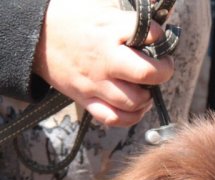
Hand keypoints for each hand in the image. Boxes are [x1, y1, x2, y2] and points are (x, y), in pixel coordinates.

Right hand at [33, 0, 174, 126]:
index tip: (158, 38)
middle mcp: (105, 60)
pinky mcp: (86, 100)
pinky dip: (130, 117)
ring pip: (133, 101)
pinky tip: (136, 107)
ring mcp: (96, 84)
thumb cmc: (73, 18)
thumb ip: (131, 14)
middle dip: (162, 72)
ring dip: (147, 97)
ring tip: (146, 88)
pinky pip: (114, 118)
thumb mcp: (102, 5)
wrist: (36, 36)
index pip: (150, 34)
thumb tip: (159, 10)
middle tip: (161, 67)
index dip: (160, 36)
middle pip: (146, 74)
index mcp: (110, 31)